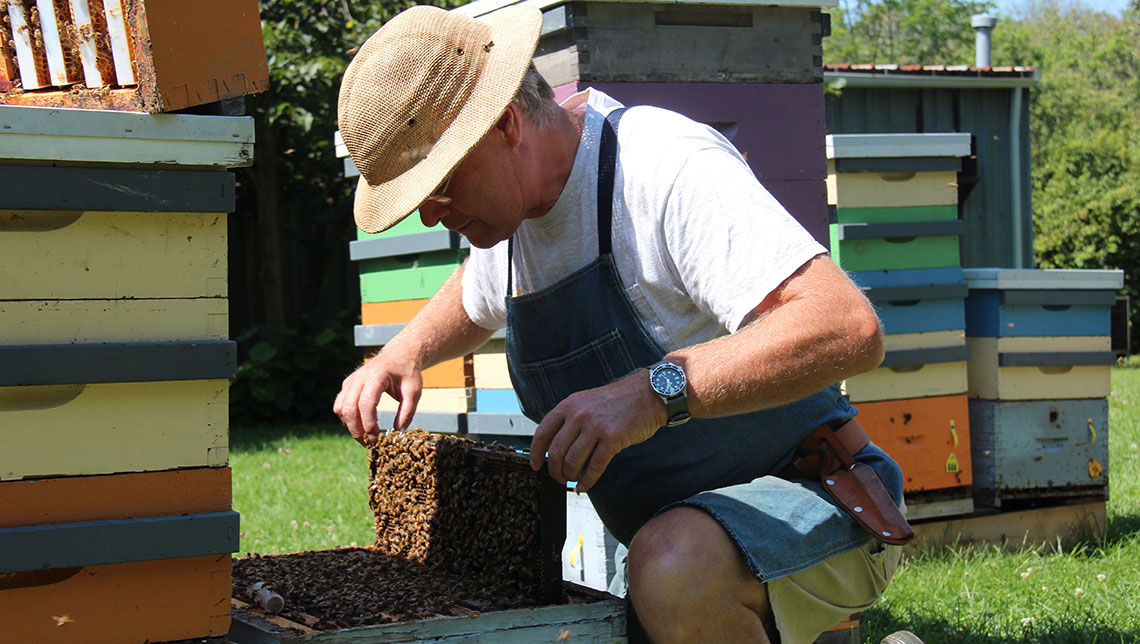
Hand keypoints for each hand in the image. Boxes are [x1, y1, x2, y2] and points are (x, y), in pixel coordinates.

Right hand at [333, 348, 422, 444]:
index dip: (368, 423)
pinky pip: (340, 405)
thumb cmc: (407, 373)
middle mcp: (359, 377)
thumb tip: (398, 431)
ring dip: (350, 426)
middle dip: (357, 430)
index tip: (376, 438)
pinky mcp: (348, 385)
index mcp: (377, 376)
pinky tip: (360, 426)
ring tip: (365, 437)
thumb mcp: (414, 391)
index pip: (366, 403)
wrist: (399, 355)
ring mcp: (351, 380)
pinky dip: (347, 419)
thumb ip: (408, 411)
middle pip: (349, 408)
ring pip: (341, 408)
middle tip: (370, 444)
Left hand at [530, 370, 667, 492]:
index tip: (536, 465)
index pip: (542, 433)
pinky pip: (594, 466)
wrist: (648, 395)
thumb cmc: (617, 401)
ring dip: (569, 477)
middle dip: (554, 471)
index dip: (535, 453)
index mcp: (569, 405)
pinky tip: (584, 486)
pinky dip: (587, 480)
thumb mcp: (586, 402)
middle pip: (555, 452)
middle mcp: (579, 415)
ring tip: (572, 481)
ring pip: (572, 462)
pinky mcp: (612, 439)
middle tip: (558, 478)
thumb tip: (555, 448)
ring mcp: (595, 427)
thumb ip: (570, 420)